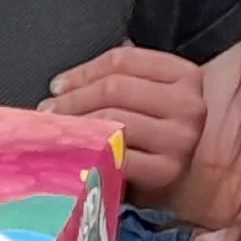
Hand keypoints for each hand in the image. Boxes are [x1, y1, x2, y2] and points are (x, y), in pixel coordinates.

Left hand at [46, 44, 206, 192]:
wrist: (192, 180)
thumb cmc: (162, 134)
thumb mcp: (155, 97)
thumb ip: (124, 78)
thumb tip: (65, 84)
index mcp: (186, 75)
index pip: (123, 60)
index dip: (83, 71)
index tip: (58, 86)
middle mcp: (188, 105)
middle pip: (114, 88)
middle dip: (73, 99)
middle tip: (48, 111)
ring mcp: (179, 139)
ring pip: (112, 119)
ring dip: (76, 124)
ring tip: (57, 130)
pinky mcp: (165, 171)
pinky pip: (115, 154)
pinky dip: (89, 150)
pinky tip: (75, 151)